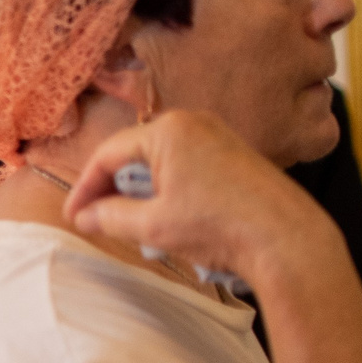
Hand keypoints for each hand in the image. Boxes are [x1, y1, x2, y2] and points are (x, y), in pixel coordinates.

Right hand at [63, 110, 341, 294]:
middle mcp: (193, 122)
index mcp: (168, 130)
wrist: (286, 240)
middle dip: (114, 188)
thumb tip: (84, 217)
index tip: (74, 216)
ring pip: (163, 161)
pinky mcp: (236, 155)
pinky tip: (172, 218)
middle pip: (136, 153)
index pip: (109, 154)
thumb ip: (110, 217)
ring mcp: (219, 136)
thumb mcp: (153, 226)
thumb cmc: (219, 227)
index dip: (86, 187)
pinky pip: (189, 165)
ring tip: (135, 224)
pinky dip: (171, 189)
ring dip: (143, 191)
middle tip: (98, 219)